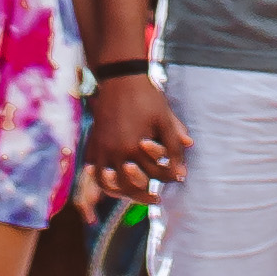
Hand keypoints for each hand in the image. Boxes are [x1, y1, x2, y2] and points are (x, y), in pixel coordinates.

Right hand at [88, 67, 188, 186]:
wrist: (121, 77)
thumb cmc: (147, 97)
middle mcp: (116, 152)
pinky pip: (93, 170)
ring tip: (132, 194)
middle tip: (155, 199)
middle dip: (143, 196)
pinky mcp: (93, 143)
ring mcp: (102, 149)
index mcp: (135, 147)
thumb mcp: (165, 119)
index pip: (154, 174)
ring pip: (107, 184)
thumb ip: (174, 146)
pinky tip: (114, 181)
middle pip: (129, 187)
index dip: (169, 176)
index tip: (177, 178)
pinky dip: (102, 180)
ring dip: (120, 193)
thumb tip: (183, 174)